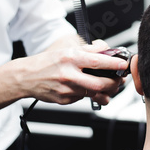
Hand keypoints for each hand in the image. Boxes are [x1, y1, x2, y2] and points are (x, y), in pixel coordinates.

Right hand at [11, 40, 127, 105]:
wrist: (26, 77)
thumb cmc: (46, 61)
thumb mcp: (66, 49)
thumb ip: (88, 49)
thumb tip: (106, 49)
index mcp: (71, 58)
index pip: (98, 61)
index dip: (114, 64)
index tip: (123, 64)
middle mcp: (69, 74)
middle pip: (99, 83)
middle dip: (114, 84)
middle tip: (119, 80)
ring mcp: (66, 89)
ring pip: (93, 94)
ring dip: (105, 92)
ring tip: (110, 87)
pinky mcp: (64, 100)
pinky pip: (82, 99)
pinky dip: (89, 94)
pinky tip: (88, 89)